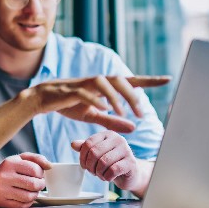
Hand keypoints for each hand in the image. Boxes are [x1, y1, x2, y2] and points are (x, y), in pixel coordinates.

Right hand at [0, 153, 51, 207]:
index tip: (38, 174)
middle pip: (33, 184)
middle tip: (39, 183)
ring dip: (35, 194)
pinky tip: (25, 196)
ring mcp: (2, 190)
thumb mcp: (20, 159)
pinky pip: (22, 205)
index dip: (40, 173)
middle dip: (40, 185)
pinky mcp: (2, 202)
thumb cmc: (9, 169)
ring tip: (32, 190)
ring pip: (29, 196)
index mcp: (10, 163)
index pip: (34, 169)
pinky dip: (28, 202)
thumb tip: (50, 166)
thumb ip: (37, 159)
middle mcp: (4, 176)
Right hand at [26, 75, 169, 132]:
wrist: (41, 100)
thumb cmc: (68, 105)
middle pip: (119, 79)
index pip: (129, 81)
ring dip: (116, 97)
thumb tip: (134, 128)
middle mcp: (95, 81)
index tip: (167, 79)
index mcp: (103, 86)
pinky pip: (85, 92)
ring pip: (104, 82)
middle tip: (141, 114)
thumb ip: (112, 120)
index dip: (148, 80)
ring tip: (123, 113)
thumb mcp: (93, 115)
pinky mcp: (70, 90)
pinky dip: (96, 99)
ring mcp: (82, 84)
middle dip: (132, 95)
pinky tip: (104, 108)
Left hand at [71, 131, 140, 190]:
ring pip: (103, 162)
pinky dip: (107, 177)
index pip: (88, 143)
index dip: (82, 157)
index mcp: (108, 134)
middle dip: (90, 166)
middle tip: (92, 172)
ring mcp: (126, 150)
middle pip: (94, 152)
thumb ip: (85, 148)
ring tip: (100, 175)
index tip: (83, 165)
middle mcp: (118, 139)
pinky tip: (108, 177)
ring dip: (98, 172)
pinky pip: (113, 170)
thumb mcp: (97, 153)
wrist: (130, 173)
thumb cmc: (111, 162)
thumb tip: (73, 144)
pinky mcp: (131, 163)